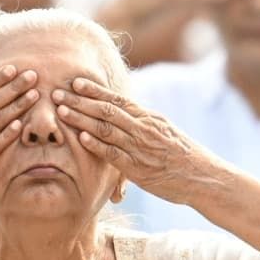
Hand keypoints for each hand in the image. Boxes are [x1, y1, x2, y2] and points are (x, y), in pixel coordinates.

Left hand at [56, 76, 221, 202]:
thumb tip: (125, 113)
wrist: (203, 177)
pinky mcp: (139, 169)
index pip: (118, 99)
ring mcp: (141, 148)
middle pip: (106, 110)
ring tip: (60, 112)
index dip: (94, 90)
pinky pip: (114, 154)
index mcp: (149, 118)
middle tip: (56, 93)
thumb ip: (143, 122)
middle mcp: (144, 128)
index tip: (75, 82)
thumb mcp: (165, 131)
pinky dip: (97, 145)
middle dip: (79, 101)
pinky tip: (81, 138)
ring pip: (106, 129)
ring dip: (81, 119)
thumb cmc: (183, 155)